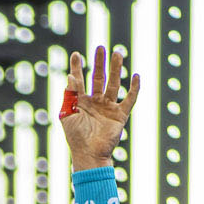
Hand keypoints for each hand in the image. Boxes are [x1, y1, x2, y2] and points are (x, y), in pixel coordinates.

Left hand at [60, 48, 139, 169]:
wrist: (89, 155)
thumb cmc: (75, 138)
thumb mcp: (68, 114)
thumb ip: (69, 95)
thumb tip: (70, 76)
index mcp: (81, 103)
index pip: (79, 81)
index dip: (77, 68)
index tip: (76, 55)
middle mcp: (95, 102)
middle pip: (98, 78)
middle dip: (99, 63)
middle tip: (100, 48)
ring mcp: (108, 108)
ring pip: (113, 84)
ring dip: (115, 69)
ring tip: (117, 54)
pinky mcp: (119, 115)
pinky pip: (129, 99)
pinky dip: (134, 89)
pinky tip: (136, 76)